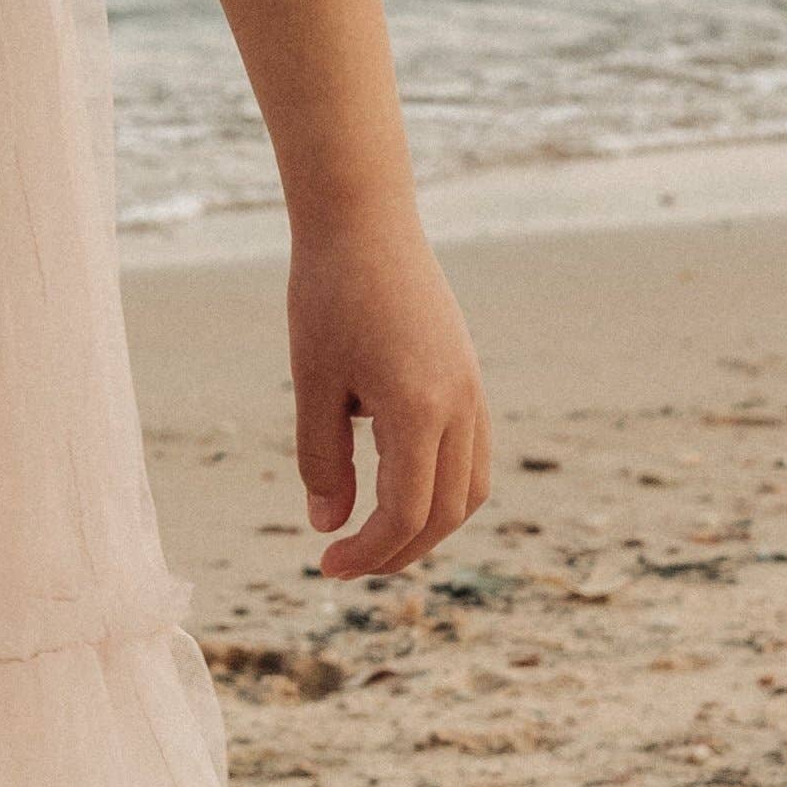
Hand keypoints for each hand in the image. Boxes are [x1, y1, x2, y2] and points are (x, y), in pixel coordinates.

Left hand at [287, 214, 488, 578]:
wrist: (363, 220)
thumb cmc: (328, 294)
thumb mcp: (312, 380)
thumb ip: (322, 458)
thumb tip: (328, 526)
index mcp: (419, 410)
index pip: (406, 514)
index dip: (368, 551)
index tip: (325, 566)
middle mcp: (462, 407)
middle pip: (447, 513)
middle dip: (399, 549)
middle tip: (345, 563)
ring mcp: (473, 391)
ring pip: (469, 488)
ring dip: (427, 524)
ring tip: (373, 535)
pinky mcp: (470, 377)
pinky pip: (470, 454)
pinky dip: (441, 486)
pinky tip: (396, 487)